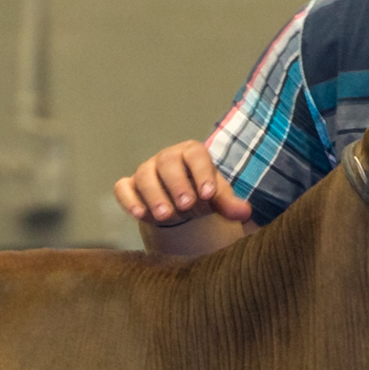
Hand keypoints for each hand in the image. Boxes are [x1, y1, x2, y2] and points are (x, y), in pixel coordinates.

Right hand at [115, 142, 251, 226]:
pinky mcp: (129, 186)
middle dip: (177, 184)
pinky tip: (140, 214)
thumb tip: (245, 214)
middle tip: (186, 205)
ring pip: (145, 175)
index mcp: (191, 154)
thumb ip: (229, 204)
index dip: (201, 173)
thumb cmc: (199, 194)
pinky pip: (123, 188)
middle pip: (168, 162)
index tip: (208, 194)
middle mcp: (167, 158)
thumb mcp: (216, 198)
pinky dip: (129, 200)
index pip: (196, 155)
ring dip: (154, 195)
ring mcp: (146, 171)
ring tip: (165, 215)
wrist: (178, 203)